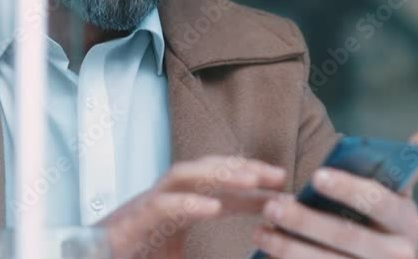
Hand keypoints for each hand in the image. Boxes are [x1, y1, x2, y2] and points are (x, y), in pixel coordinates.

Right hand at [98, 155, 286, 258]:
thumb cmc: (134, 257)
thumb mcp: (179, 256)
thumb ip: (206, 257)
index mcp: (180, 205)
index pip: (220, 187)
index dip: (252, 186)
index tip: (285, 189)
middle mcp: (165, 196)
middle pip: (206, 169)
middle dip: (241, 168)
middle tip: (277, 176)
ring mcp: (147, 204)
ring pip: (183, 174)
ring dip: (217, 174)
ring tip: (249, 181)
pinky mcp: (133, 220)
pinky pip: (162, 204)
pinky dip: (187, 202)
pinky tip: (212, 207)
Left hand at [253, 126, 417, 257]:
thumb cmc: (385, 223)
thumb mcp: (400, 197)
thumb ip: (410, 166)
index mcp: (408, 223)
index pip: (379, 202)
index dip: (349, 189)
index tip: (316, 175)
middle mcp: (398, 256)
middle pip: (346, 236)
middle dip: (305, 221)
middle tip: (272, 205)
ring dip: (288, 247)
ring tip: (259, 230)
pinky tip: (266, 252)